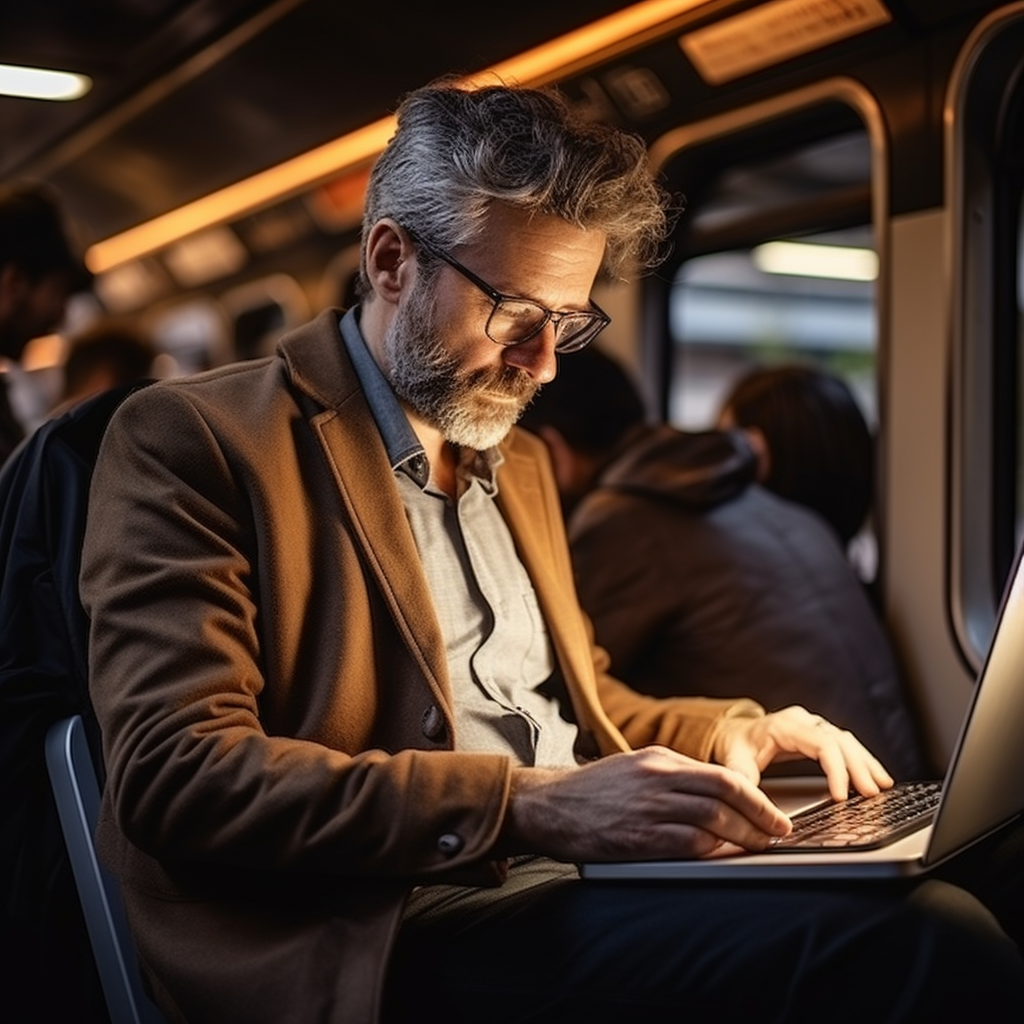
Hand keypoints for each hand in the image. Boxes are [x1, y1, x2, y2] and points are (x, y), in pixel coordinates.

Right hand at [502, 746, 791, 861]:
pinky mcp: (637, 836)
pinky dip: (714, 850)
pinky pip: (688, 843)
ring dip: (745, 836)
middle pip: (725, 794)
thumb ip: (672, 780)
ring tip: (760, 847)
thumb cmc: (591, 792)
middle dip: (760, 816)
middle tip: (779, 833)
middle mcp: (657, 778)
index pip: (721, 775)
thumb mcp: (634, 770)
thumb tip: (716, 798)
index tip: (774, 813)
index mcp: (658, 759)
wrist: (546, 806)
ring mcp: (648, 806)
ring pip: (713, 818)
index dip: (756, 797)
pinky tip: (725, 856)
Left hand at [712, 705, 893, 801]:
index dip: (836, 770)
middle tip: (872, 794)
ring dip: (866, 764)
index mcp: (784, 726)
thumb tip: (751, 806)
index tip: (842, 797)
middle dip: (858, 768)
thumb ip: (742, 781)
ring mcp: (813, 726)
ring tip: (883, 786)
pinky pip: (846, 745)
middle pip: (839, 741)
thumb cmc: (735, 745)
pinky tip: (876, 777)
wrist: (734, 731)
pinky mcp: (819, 735)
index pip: (821, 744)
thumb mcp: (734, 762)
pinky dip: (862, 761)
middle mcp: (803, 722)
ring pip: (847, 741)